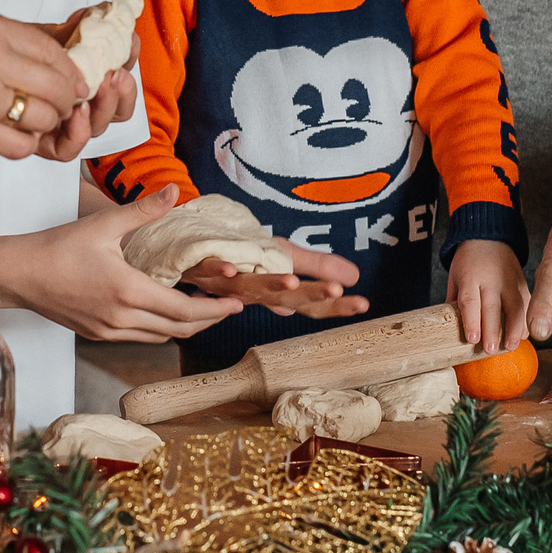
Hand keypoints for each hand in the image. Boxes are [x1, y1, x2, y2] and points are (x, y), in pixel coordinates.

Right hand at [0, 9, 90, 161]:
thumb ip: (12, 39)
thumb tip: (63, 52)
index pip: (52, 50)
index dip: (71, 71)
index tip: (76, 82)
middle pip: (56, 84)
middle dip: (67, 100)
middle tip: (62, 105)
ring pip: (42, 116)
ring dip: (45, 123)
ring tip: (33, 120)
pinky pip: (18, 144)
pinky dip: (23, 144)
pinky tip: (12, 136)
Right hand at [0, 188, 245, 342]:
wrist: (18, 274)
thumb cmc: (56, 247)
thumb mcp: (102, 225)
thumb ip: (142, 211)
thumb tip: (174, 192)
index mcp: (128, 291)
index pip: (184, 310)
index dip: (214, 310)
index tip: (235, 304)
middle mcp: (121, 318)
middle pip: (177, 330)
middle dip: (207, 321)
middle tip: (227, 309)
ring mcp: (108, 331)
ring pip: (159, 337)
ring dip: (183, 326)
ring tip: (202, 310)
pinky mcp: (97, 334)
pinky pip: (139, 337)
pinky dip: (159, 328)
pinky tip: (164, 312)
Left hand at [32, 14, 142, 161]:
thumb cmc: (15, 53)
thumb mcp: (52, 37)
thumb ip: (83, 28)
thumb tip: (114, 11)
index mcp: (88, 83)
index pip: (121, 82)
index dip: (130, 62)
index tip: (130, 45)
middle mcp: (80, 106)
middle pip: (117, 110)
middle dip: (123, 92)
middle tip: (117, 74)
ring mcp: (63, 126)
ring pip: (98, 128)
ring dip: (106, 108)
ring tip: (102, 87)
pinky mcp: (43, 143)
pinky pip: (67, 149)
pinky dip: (79, 133)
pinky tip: (79, 111)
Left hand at [186, 242, 368, 318]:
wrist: (187, 247)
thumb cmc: (239, 256)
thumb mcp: (282, 256)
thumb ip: (316, 265)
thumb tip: (354, 277)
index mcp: (274, 290)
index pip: (310, 302)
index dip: (335, 305)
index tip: (364, 305)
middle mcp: (253, 292)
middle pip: (286, 297)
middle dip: (310, 295)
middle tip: (337, 292)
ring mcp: (226, 283)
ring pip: (250, 287)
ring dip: (270, 285)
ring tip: (293, 282)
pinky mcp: (201, 266)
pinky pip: (209, 269)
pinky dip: (219, 269)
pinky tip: (231, 269)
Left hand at [448, 239, 530, 353]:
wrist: (488, 237)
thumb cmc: (467, 262)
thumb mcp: (454, 276)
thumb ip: (454, 300)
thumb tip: (449, 329)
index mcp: (470, 277)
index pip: (470, 301)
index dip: (472, 320)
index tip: (473, 339)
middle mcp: (491, 279)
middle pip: (492, 307)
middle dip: (492, 330)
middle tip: (490, 350)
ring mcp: (509, 281)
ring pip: (514, 306)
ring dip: (513, 328)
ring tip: (511, 346)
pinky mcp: (522, 283)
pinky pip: (527, 302)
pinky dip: (526, 319)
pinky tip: (525, 334)